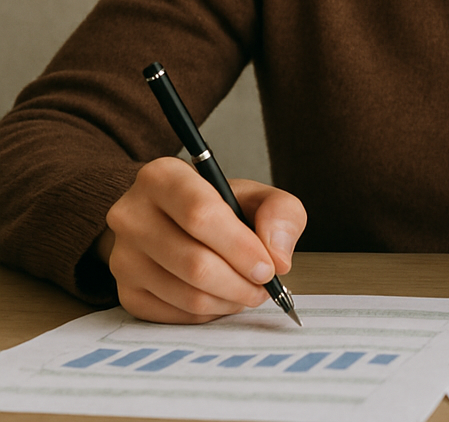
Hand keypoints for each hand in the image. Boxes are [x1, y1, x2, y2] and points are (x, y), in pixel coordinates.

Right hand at [97, 156, 306, 323]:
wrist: (178, 223)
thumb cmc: (221, 206)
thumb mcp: (258, 195)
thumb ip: (281, 212)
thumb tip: (278, 256)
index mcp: (162, 176)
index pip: (199, 214)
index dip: (239, 246)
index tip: (267, 266)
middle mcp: (132, 215)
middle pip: (193, 261)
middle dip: (240, 281)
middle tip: (264, 285)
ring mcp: (123, 257)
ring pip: (186, 293)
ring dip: (228, 300)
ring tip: (249, 290)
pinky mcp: (126, 292)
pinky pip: (175, 315)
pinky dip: (209, 313)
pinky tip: (222, 297)